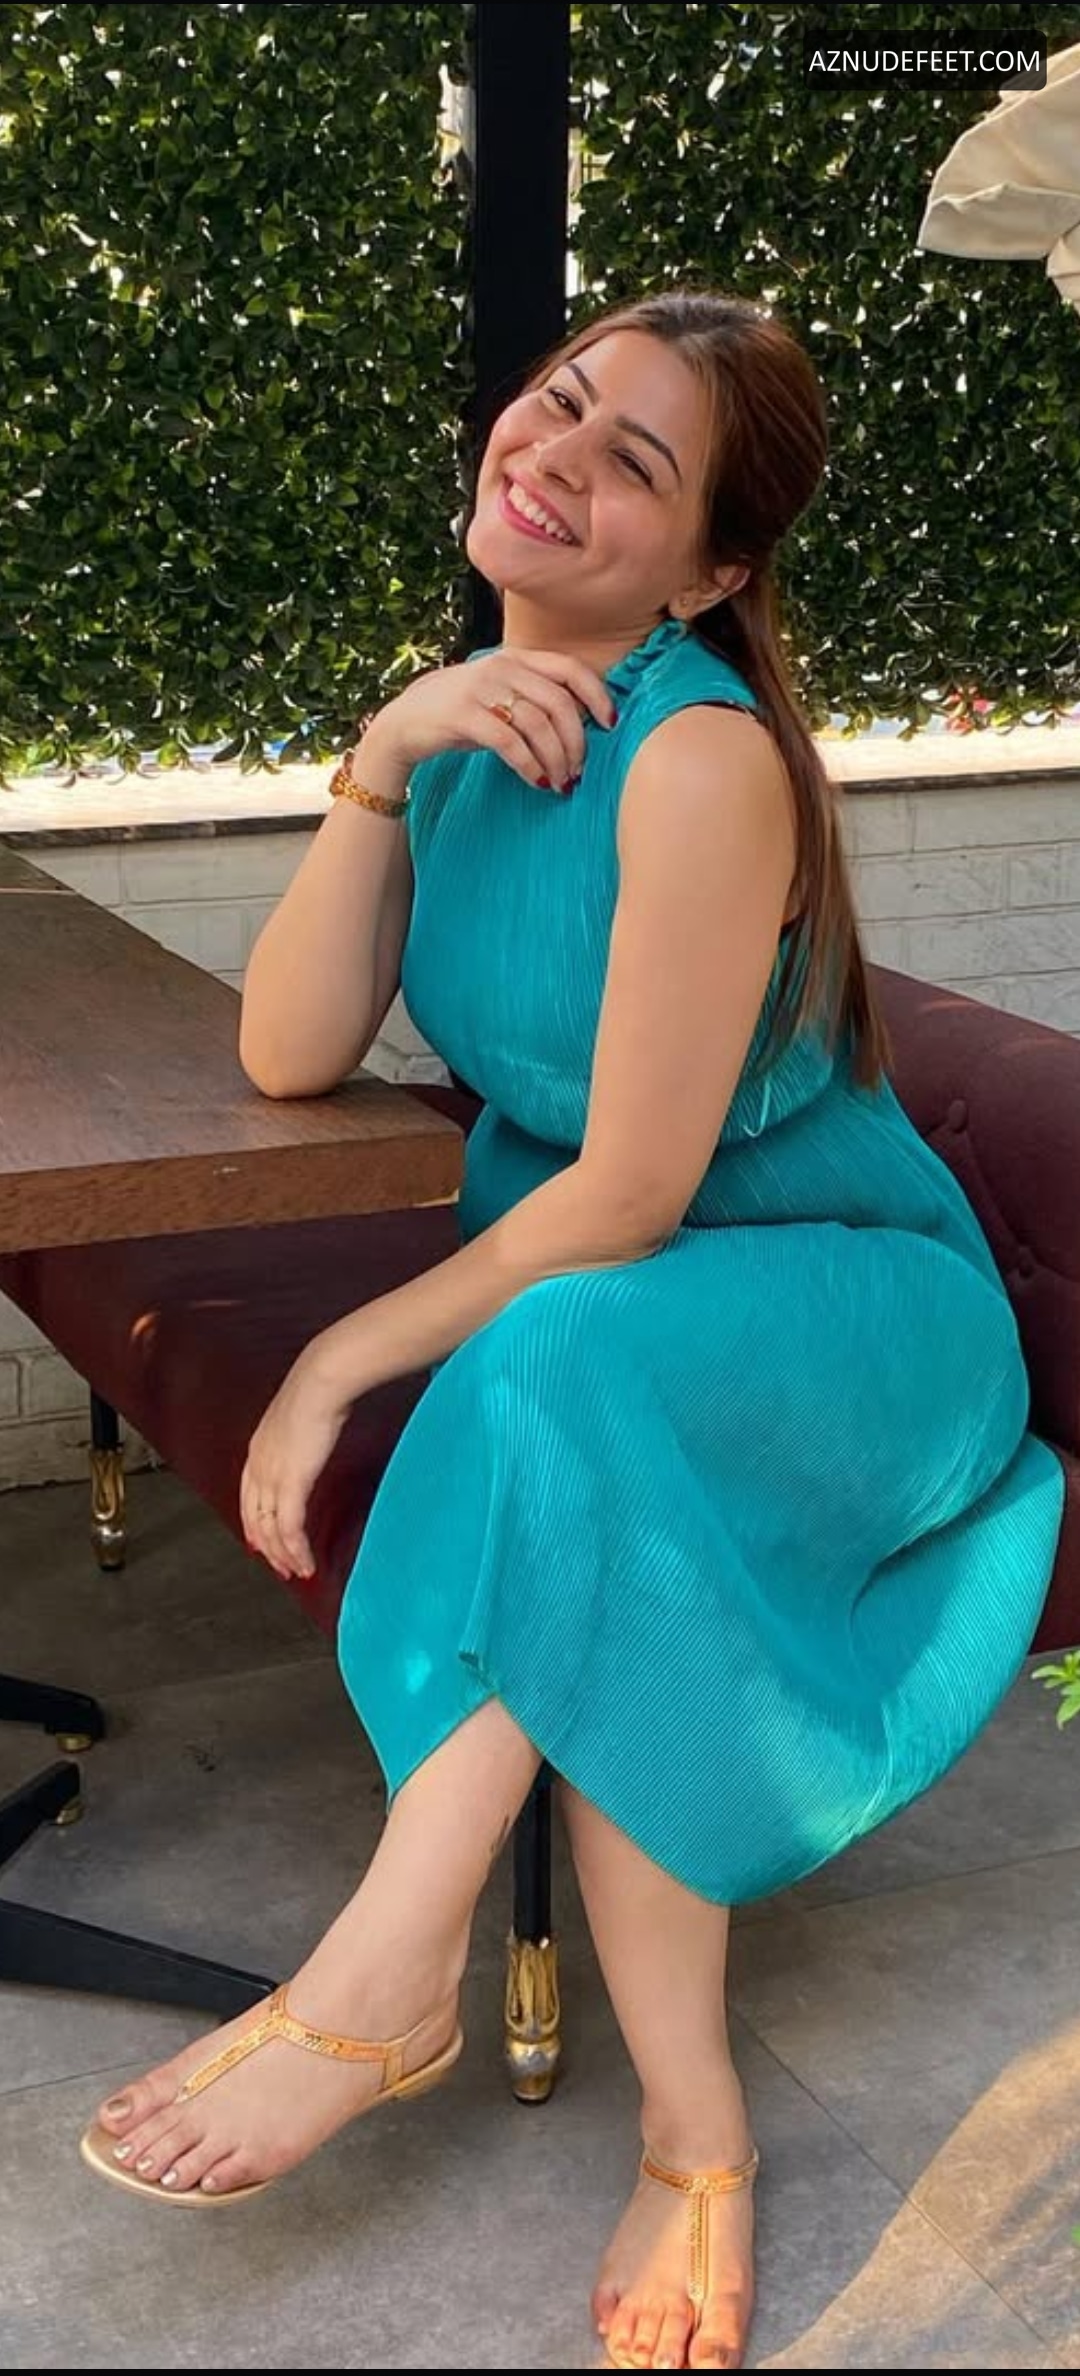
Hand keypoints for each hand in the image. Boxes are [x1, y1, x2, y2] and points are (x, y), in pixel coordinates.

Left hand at [239, 1345, 350, 1582]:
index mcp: (258, 1450)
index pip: (248, 1498)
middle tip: (281, 1568)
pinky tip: (306, 1561)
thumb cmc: (318, 1391)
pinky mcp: (291, 1484)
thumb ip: (299, 1435)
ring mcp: (272, 1477)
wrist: (320, 1382)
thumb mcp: (300, 1416)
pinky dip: (296, 1549)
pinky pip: (290, 1528)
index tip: (261, 1542)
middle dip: (268, 1548)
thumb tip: (311, 1438)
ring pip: (271, 1530)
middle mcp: (259, 1467)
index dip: (253, 1523)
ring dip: (284, 1555)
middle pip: (256, 1519)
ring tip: (297, 1571)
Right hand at [361, 647, 617, 796]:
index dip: (598, 696)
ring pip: (538, 725)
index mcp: (516, 657)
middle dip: (577, 742)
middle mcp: (502, 666)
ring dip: (556, 760)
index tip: (610, 725)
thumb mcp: (501, 695)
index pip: (571, 668)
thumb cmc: (463, 714)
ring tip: (561, 783)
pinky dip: (530, 766)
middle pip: (559, 703)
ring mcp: (482, 688)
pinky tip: (538, 782)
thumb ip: (536, 697)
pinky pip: (510, 743)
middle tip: (579, 771)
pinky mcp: (464, 715)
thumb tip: (583, 721)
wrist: (406, 722)